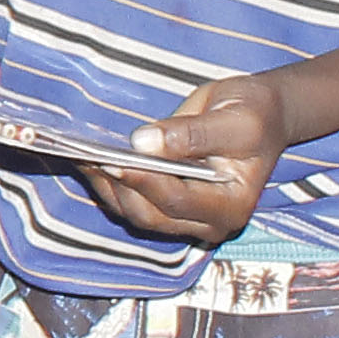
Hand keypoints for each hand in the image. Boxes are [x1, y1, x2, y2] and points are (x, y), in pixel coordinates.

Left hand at [81, 74, 282, 244]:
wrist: (262, 116)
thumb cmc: (254, 115)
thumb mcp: (234, 120)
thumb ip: (192, 133)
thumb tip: (142, 143)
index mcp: (231, 205)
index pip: (176, 200)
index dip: (143, 181)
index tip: (112, 160)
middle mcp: (207, 221)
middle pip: (149, 213)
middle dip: (117, 185)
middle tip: (86, 155)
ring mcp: (186, 218)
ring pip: (133, 211)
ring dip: (104, 185)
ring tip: (77, 154)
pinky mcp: (167, 205)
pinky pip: (130, 200)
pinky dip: (107, 181)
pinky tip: (86, 157)